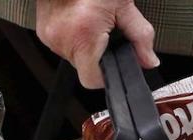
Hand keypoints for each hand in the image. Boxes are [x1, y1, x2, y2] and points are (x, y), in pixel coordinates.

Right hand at [36, 0, 159, 88]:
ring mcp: (50, 36)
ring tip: (92, 24)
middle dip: (99, 55)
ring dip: (86, 47)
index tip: (115, 65)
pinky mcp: (43, 32)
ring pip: (74, 57)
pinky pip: (63, 45)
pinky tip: (80, 22)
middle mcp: (62, 38)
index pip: (93, 79)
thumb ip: (140, 36)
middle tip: (106, 33)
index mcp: (83, 34)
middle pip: (85, 68)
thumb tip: (149, 60)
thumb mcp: (123, 5)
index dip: (107, 76)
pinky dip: (74, 38)